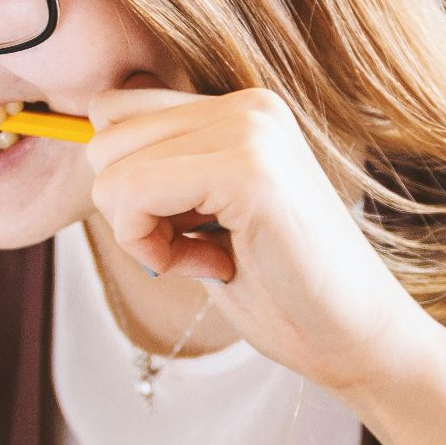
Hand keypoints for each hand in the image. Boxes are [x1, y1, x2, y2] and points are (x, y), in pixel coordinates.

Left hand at [85, 73, 445, 394]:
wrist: (357, 340)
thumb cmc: (281, 290)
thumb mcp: (206, 216)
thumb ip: (163, 173)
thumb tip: (88, 143)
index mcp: (241, 109)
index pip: (116, 111)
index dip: (125, 184)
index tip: (181, 230)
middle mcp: (247, 105)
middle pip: (103, 136)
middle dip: (128, 209)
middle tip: (194, 250)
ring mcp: (251, 130)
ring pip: (111, 167)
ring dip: (140, 232)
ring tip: (208, 257)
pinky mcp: (249, 171)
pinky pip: (133, 194)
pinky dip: (151, 247)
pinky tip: (210, 267)